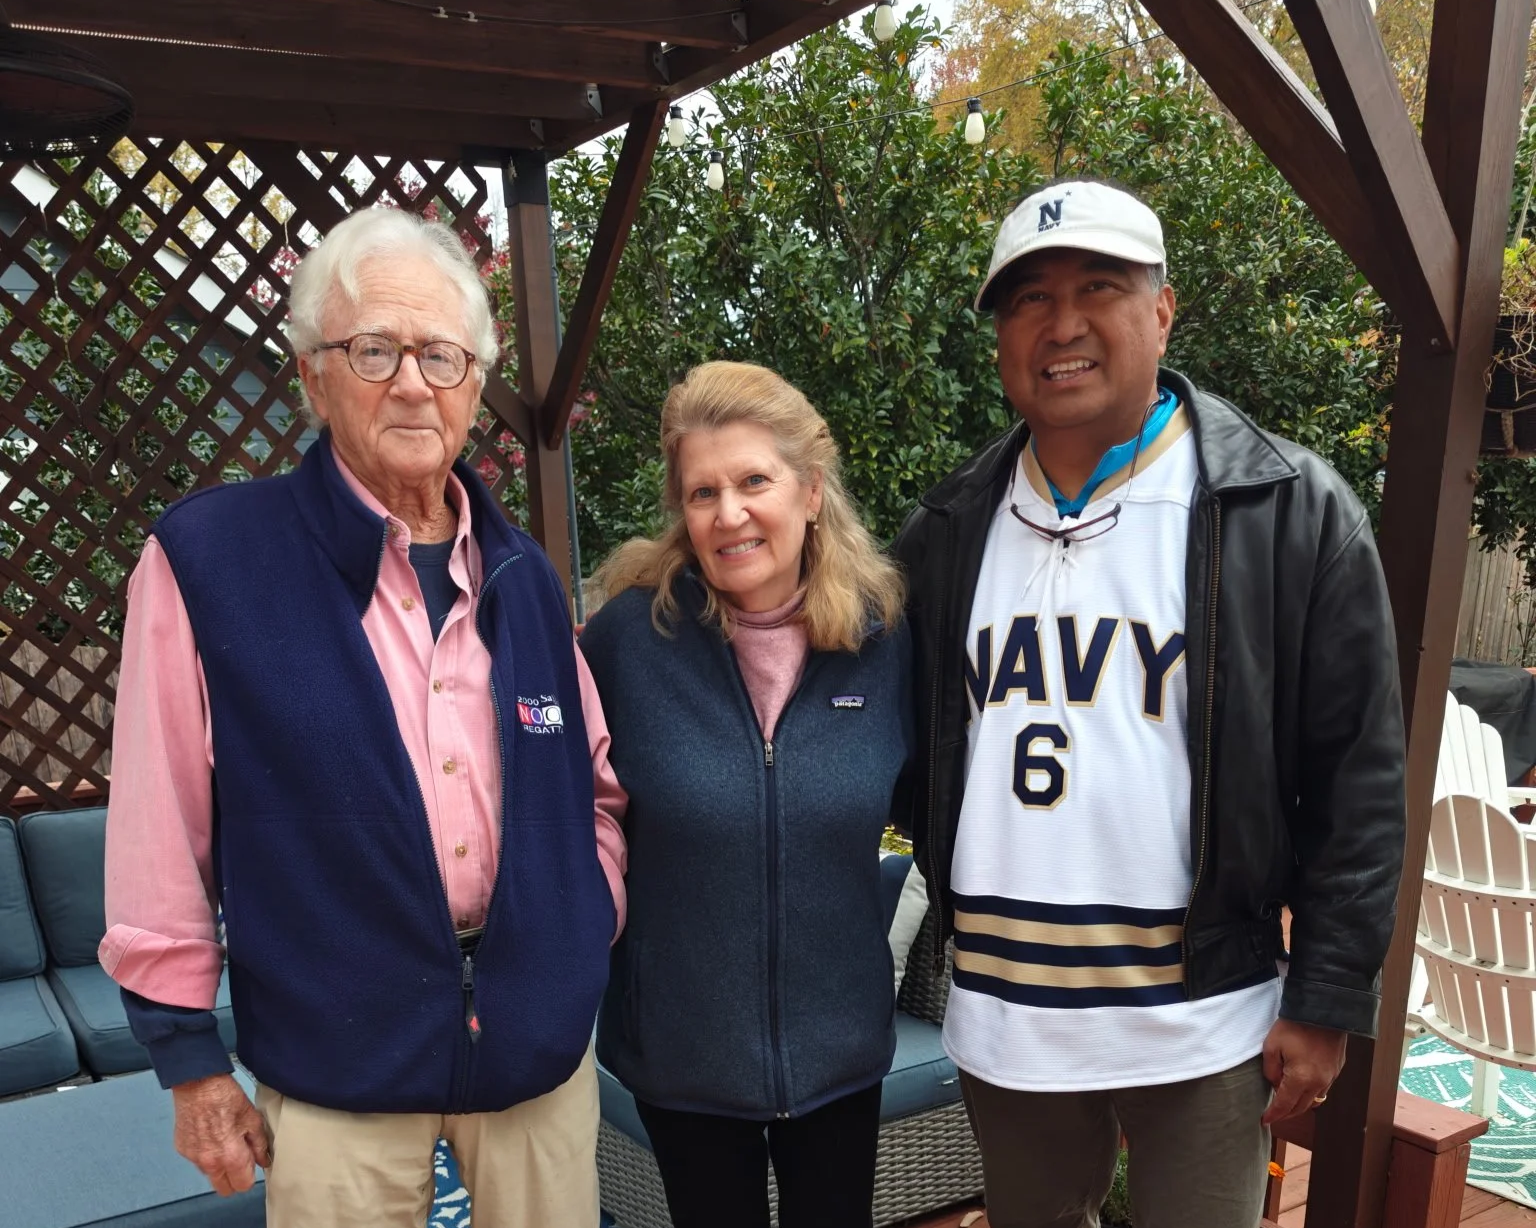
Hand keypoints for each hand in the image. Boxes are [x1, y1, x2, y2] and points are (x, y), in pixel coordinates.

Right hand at [171, 1074, 270, 1195]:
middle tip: (240, 1159)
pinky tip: (211, 1135)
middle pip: (224, 1188)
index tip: (252, 1165)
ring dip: (219, 1166)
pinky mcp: (183, 1150)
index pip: (242, 1186)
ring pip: (210, 1175)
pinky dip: (206, 1154)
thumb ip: (260, 1144)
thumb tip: (263, 1160)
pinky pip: (197, 1161)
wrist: (198, 1085)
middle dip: (234, 1178)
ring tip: (225, 1141)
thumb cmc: (225, 1098)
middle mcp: (210, 1163)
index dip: (250, 1176)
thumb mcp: (253, 1119)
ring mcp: (193, 1158)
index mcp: (230, 1157)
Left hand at [1261, 1018, 1347, 1124]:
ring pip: (1314, 1100)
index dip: (1274, 1115)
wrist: (1322, 1010)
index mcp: (1300, 1079)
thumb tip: (1275, 1084)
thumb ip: (1270, 1070)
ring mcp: (1331, 1077)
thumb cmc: (1293, 1026)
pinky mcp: (1337, 1069)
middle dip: (1286, 1113)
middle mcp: (1318, 1083)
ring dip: (1300, 1104)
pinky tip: (1302, 1087)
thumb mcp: (1271, 1046)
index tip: (1265, 1121)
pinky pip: (1322, 1088)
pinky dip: (1311, 1092)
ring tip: (1286, 1102)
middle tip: (1274, 1114)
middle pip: (1301, 1108)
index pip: (1284, 1105)